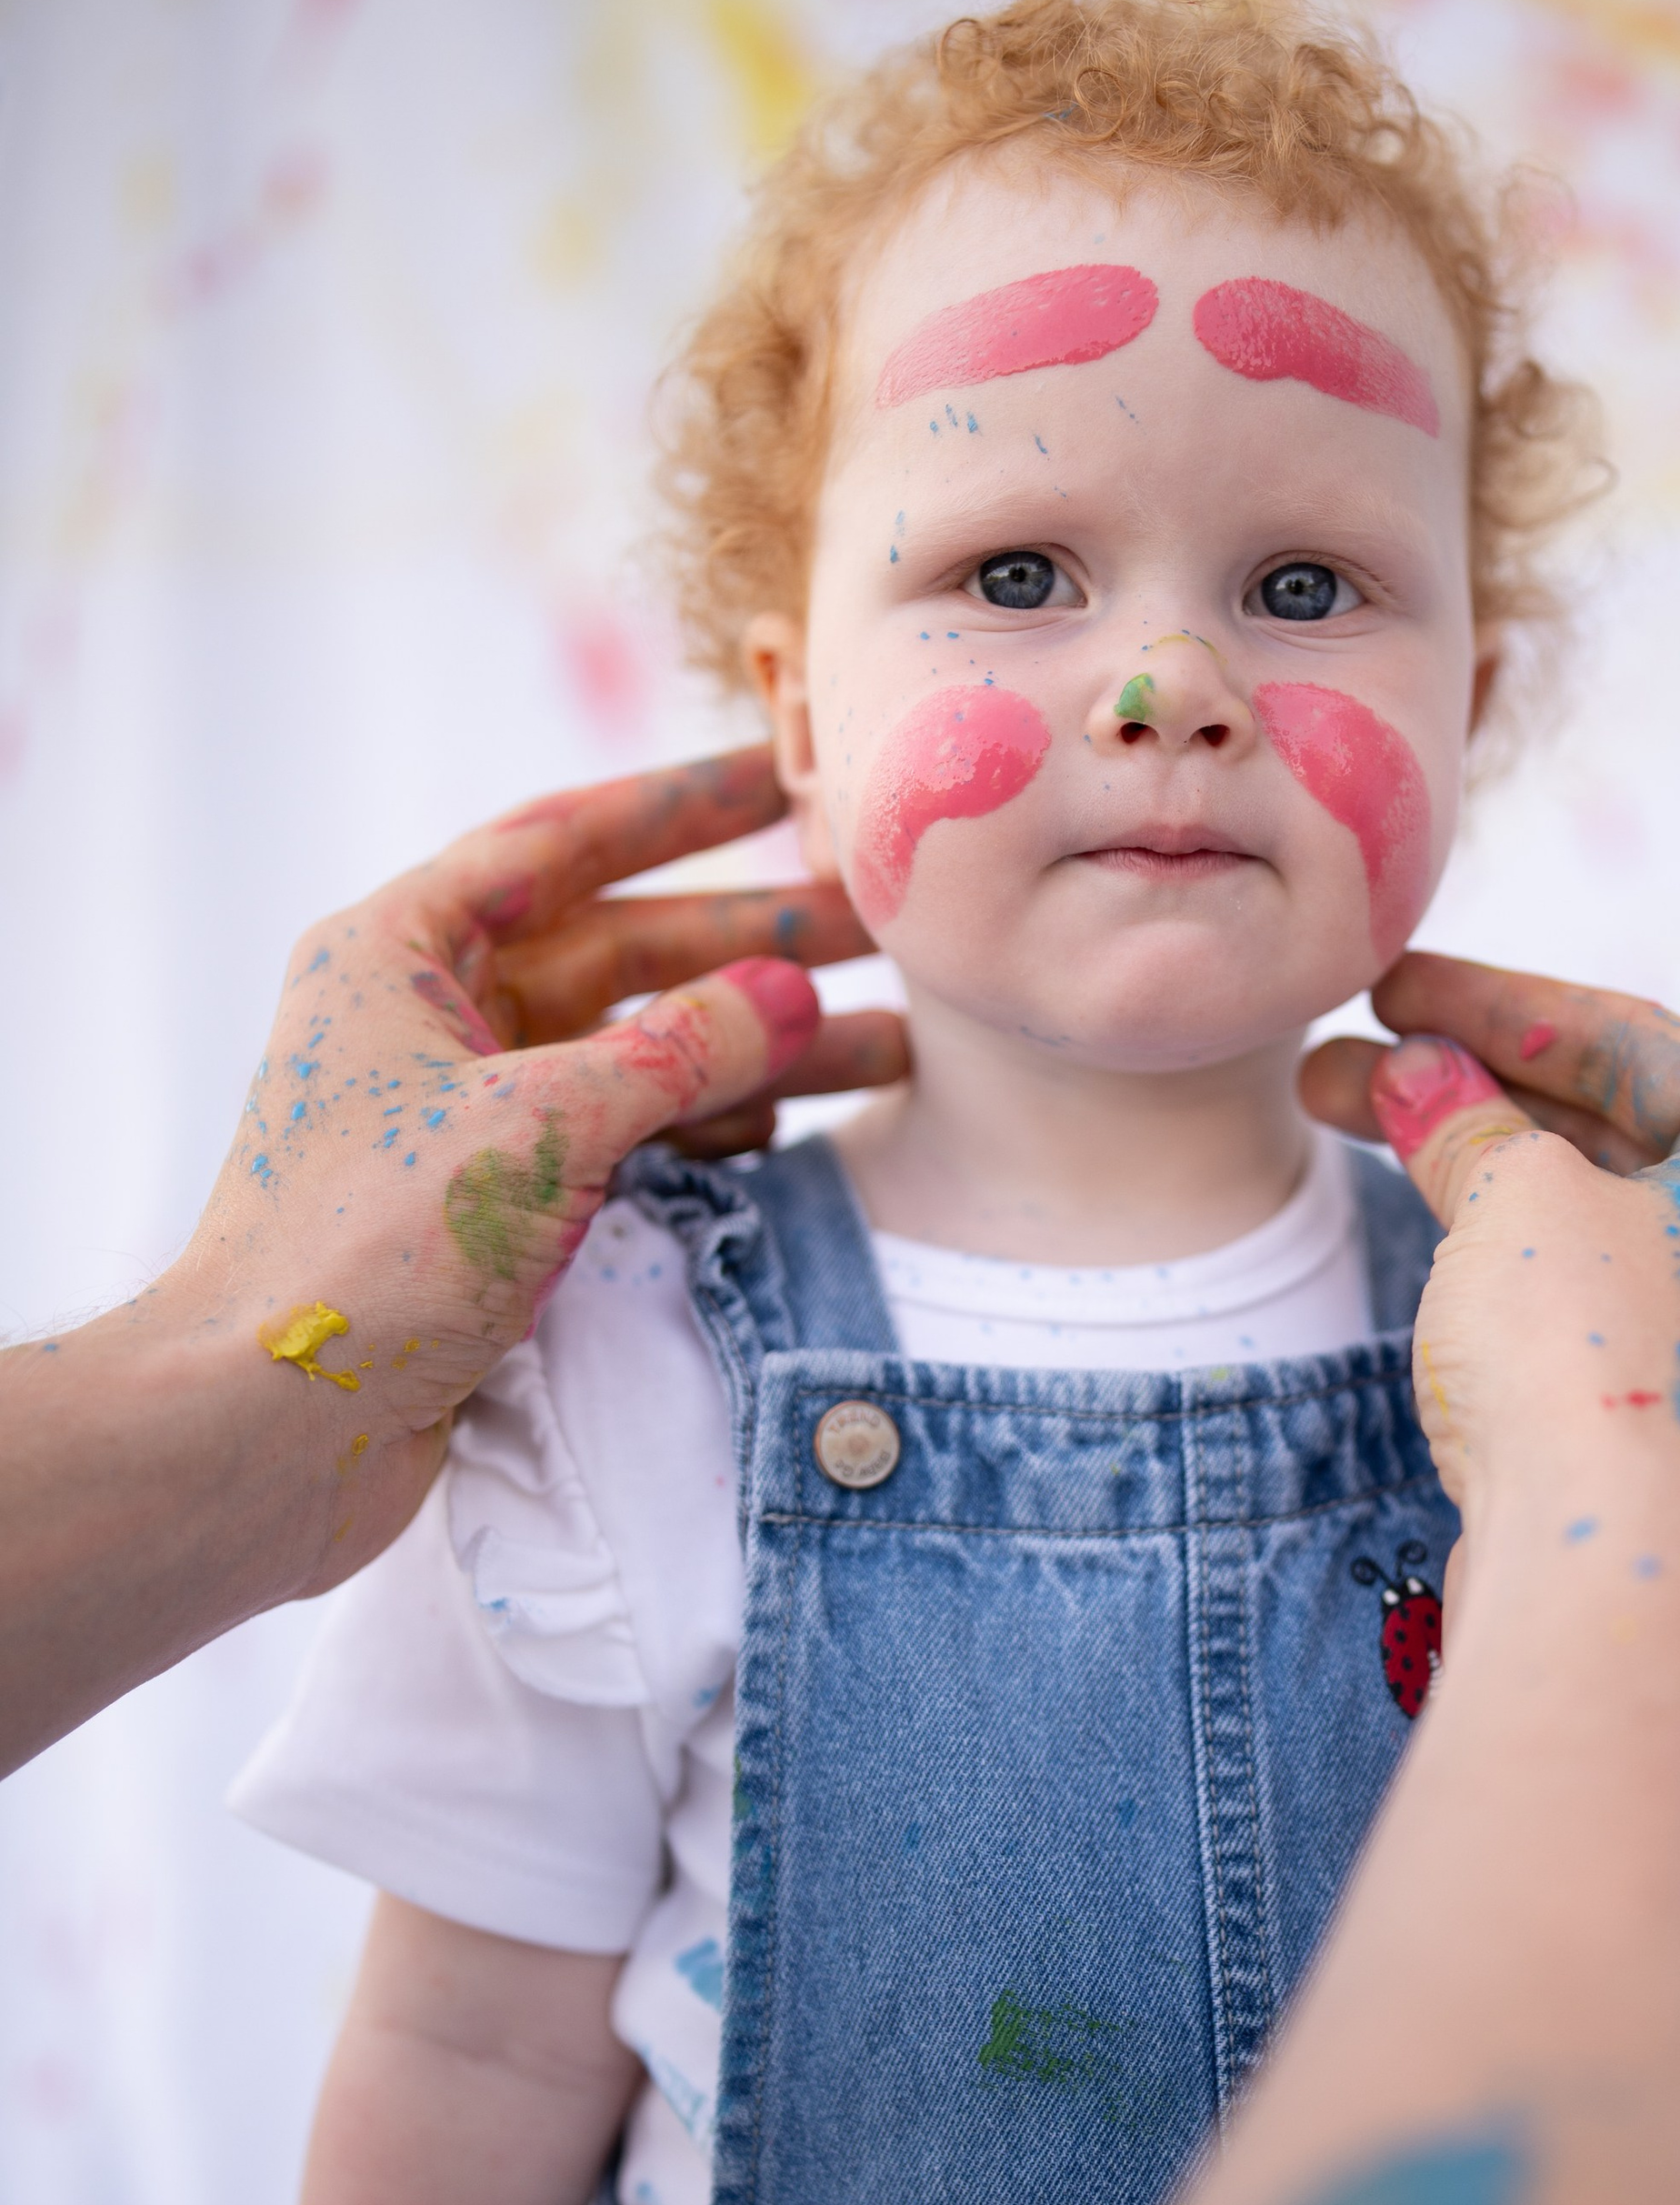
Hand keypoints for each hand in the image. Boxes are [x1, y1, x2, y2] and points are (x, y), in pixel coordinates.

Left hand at [167, 743, 904, 1592]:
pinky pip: (624, 1141)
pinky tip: (793, 1136)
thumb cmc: (369, 1252)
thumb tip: (796, 996)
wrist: (267, 1429)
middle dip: (751, 942)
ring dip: (751, 1051)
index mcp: (398, 953)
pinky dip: (706, 1135)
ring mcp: (464, 1119)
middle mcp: (429, 1021)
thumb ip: (680, 1053)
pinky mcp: (493, 1213)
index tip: (783, 775)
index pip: (558, 841)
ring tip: (887, 1048)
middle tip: (881, 929)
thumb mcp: (542, 1125)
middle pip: (619, 950)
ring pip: (636, 1054)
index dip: (677, 805)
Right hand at [1302, 950, 1679, 1530]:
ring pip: (1596, 1217)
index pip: (1639, 1042)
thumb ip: (1468, 1121)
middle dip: (1475, 1087)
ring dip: (1477, 1163)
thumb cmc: (1590, 1357)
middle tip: (1352, 1062)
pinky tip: (1428, 1221)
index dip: (1498, 1005)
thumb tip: (1417, 1075)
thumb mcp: (1517, 1197)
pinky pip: (1591, 1302)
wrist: (1602, 1572)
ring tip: (1351, 1116)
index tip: (1396, 988)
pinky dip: (1508, 1254)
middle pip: (1616, 1130)